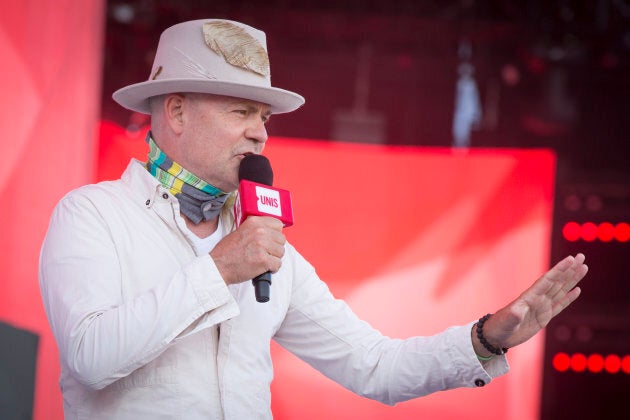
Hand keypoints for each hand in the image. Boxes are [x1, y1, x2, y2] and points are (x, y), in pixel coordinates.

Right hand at [210, 216, 285, 284]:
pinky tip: (262, 268)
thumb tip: (271, 233)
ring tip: (262, 260)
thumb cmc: (227, 252)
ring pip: (281, 252)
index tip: (270, 240)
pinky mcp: (263, 260)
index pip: (278, 224)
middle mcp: (260, 231)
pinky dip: (272, 268)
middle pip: (281, 239)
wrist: (218, 266)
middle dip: (275, 248)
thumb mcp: (240, 231)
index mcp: (254, 222)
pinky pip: (278, 264)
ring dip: (274, 258)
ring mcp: (262, 245)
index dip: (275, 234)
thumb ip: (256, 229)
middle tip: (265, 253)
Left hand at [472, 253, 587, 355]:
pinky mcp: (544, 317)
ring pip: (561, 290)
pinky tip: (577, 289)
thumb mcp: (506, 321)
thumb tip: (517, 312)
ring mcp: (541, 307)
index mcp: (530, 297)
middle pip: (557, 281)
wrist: (497, 335)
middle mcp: (538, 299)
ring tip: (583, 267)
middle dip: (570, 269)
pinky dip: (569, 297)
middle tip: (581, 256)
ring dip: (572, 279)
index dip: (559, 270)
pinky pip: (560, 305)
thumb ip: (513, 316)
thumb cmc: (499, 326)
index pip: (548, 280)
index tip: (570, 259)